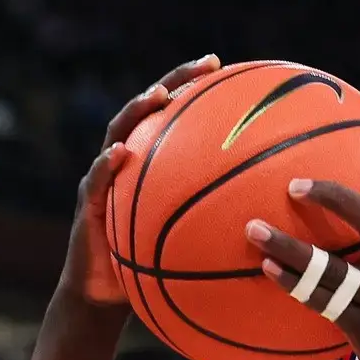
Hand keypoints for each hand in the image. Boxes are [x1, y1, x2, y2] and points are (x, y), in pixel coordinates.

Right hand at [58, 54, 221, 305]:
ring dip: (138, 111)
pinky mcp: (88, 206)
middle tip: (203, 65)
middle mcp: (126, 162)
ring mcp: (104, 179)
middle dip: (174, 83)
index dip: (193, 87)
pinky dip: (107, 166)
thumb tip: (270, 218)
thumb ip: (217, 221)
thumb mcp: (191, 240)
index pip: (173, 116)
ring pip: (118, 134)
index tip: (220, 65)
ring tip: (159, 96)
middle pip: (148, 110)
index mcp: (150, 163)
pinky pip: (97, 182)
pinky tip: (119, 155)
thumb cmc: (153, 266)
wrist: (106, 295)